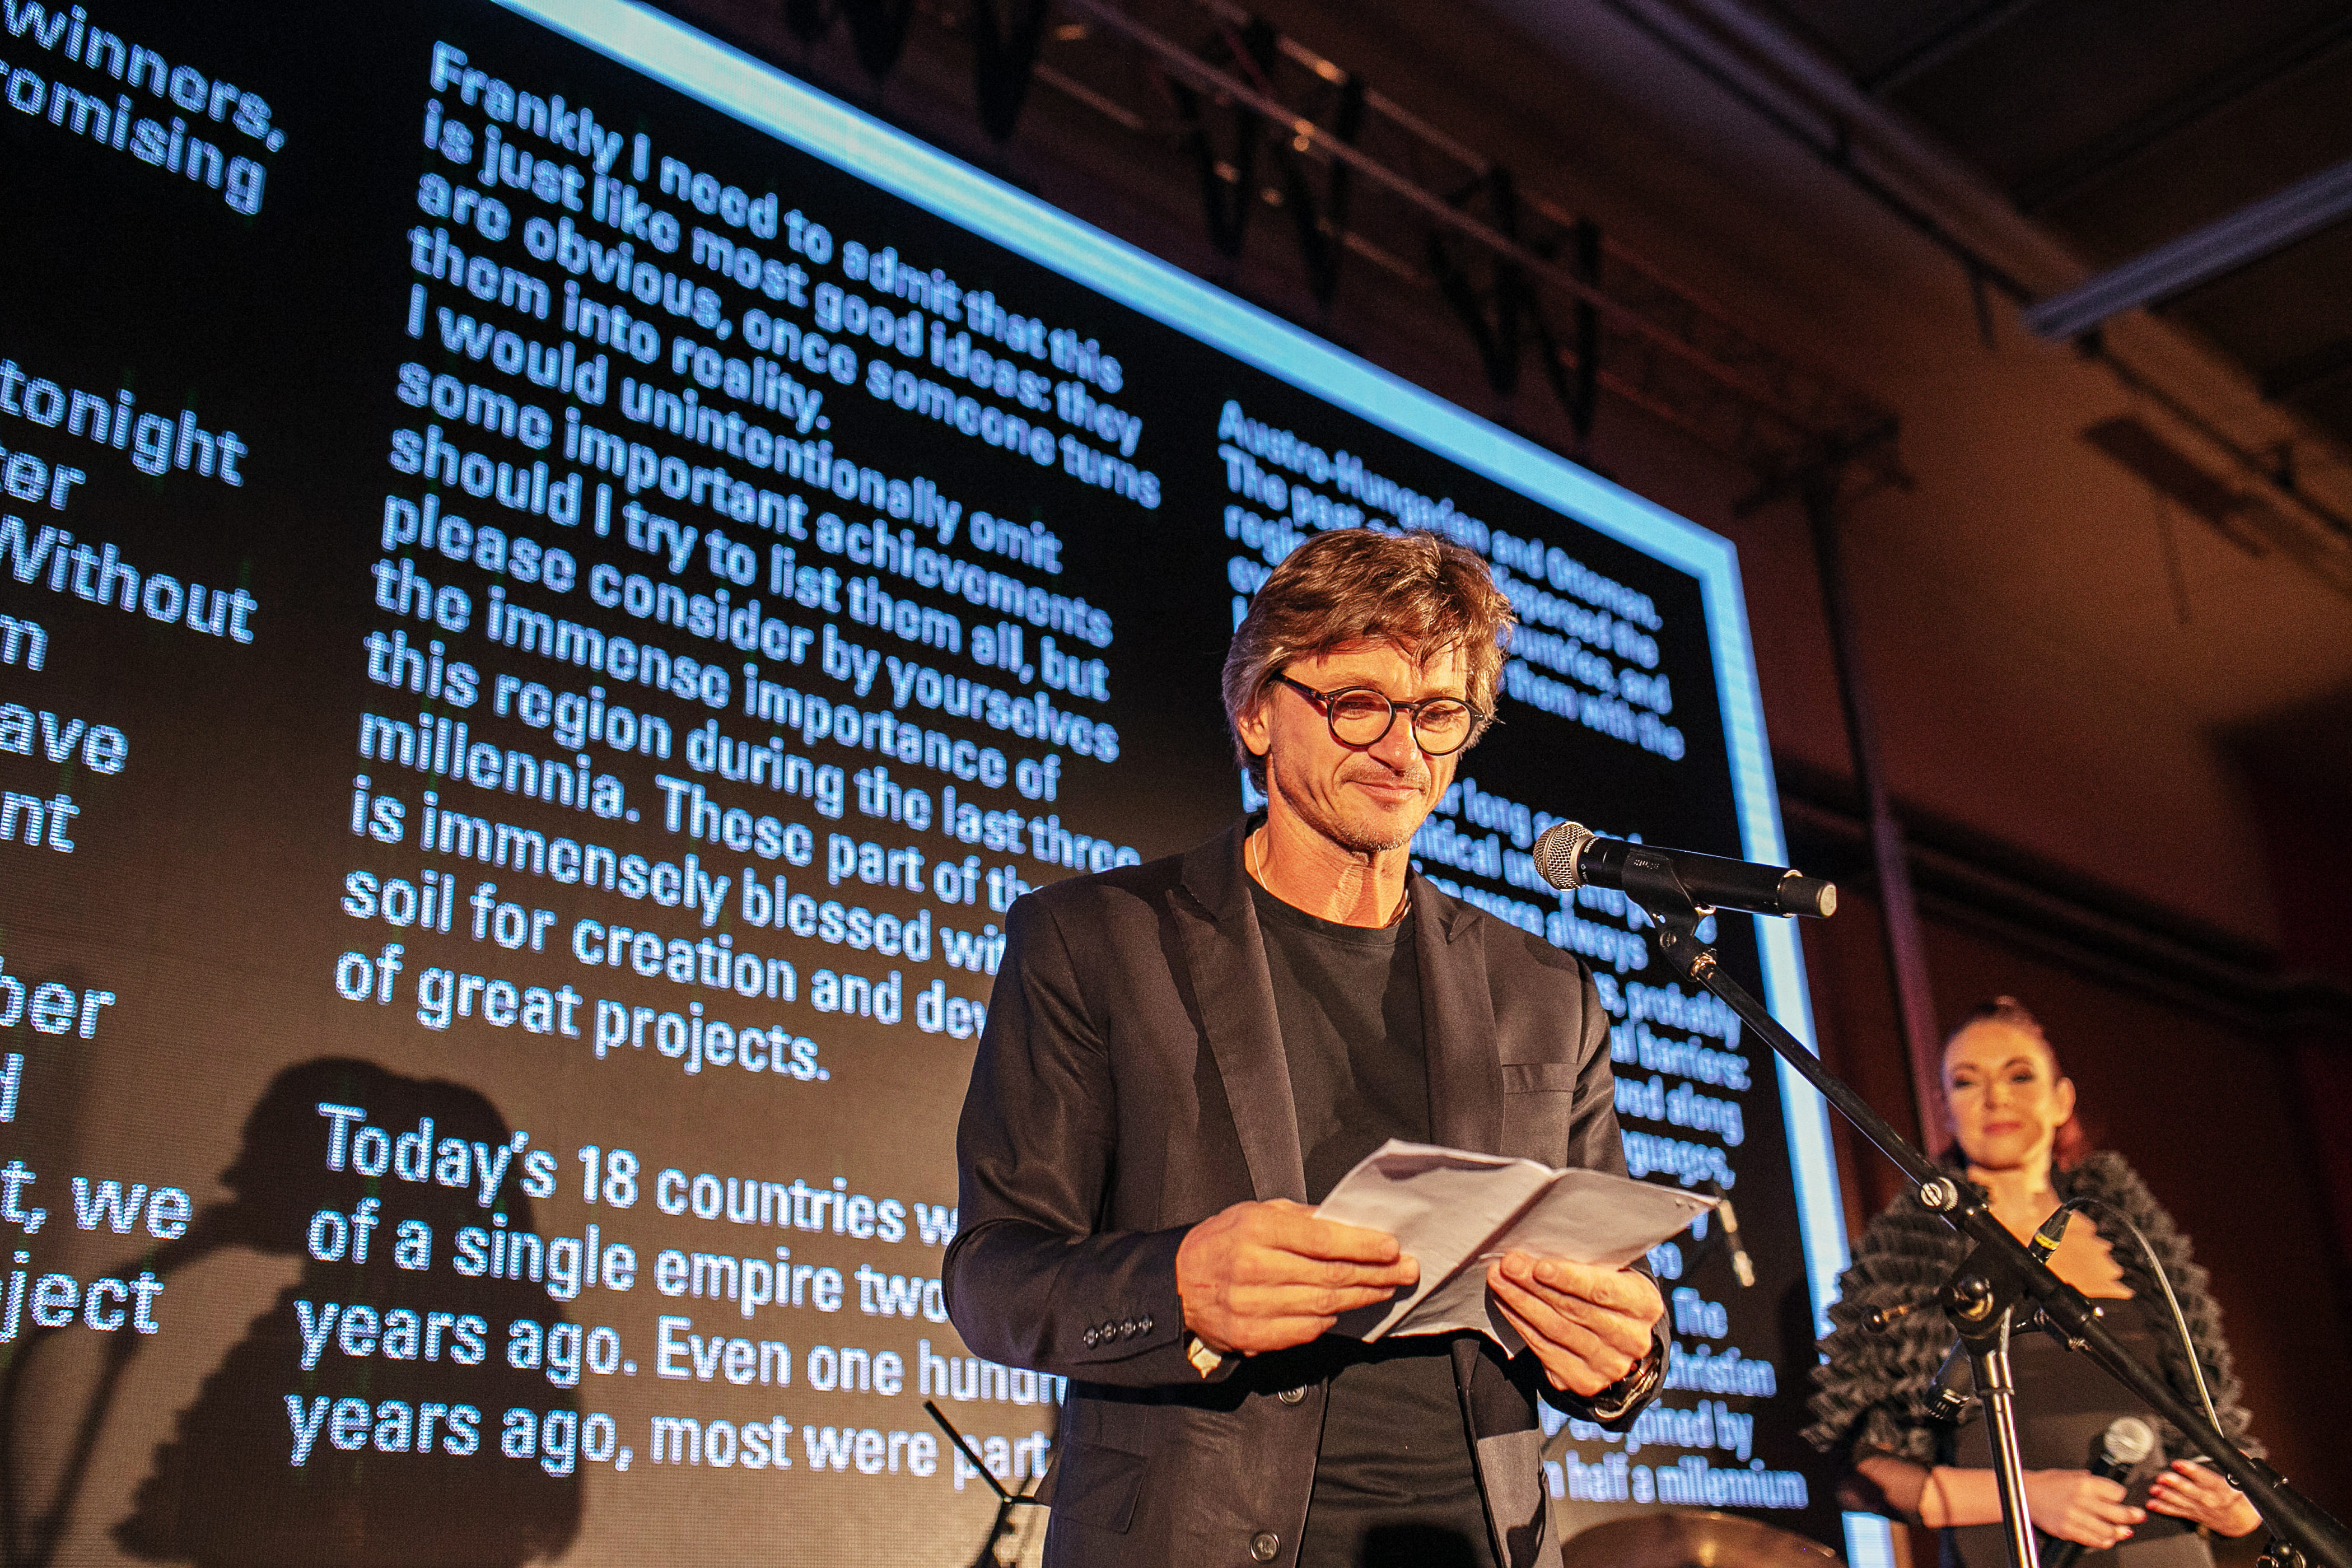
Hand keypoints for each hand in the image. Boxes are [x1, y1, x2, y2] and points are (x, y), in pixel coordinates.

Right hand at [1175, 1199, 1418, 1355]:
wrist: (1178, 1284)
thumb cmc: (1222, 1242)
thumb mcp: (1256, 1213)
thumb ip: (1301, 1219)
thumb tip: (1347, 1224)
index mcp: (1257, 1230)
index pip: (1323, 1239)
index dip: (1363, 1245)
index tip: (1392, 1248)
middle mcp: (1253, 1268)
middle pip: (1330, 1275)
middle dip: (1375, 1274)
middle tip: (1403, 1271)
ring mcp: (1251, 1306)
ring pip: (1322, 1306)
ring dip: (1360, 1298)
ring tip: (1383, 1289)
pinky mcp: (1250, 1335)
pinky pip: (1303, 1332)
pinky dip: (1329, 1322)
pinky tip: (1343, 1310)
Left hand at [1485, 1254, 1661, 1397]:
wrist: (1618, 1337)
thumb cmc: (1608, 1290)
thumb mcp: (1612, 1271)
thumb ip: (1587, 1262)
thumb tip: (1537, 1249)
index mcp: (1644, 1305)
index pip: (1603, 1291)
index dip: (1569, 1278)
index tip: (1539, 1265)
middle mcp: (1632, 1340)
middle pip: (1574, 1310)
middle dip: (1534, 1285)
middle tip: (1507, 1265)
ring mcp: (1608, 1365)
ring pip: (1555, 1330)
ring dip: (1521, 1303)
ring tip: (1499, 1280)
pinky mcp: (1583, 1381)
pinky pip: (1544, 1350)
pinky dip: (1520, 1324)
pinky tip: (1506, 1304)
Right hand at [2024, 1468, 2142, 1547]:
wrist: (2021, 1494)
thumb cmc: (2043, 1483)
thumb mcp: (2066, 1474)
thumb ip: (2084, 1478)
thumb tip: (2099, 1481)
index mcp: (2082, 1483)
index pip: (2115, 1491)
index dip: (2120, 1495)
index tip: (2121, 1498)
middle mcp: (2080, 1499)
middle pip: (2116, 1512)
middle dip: (2132, 1515)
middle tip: (2139, 1516)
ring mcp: (2074, 1516)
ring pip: (2107, 1529)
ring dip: (2119, 1532)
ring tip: (2125, 1531)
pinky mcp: (2066, 1529)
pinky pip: (2091, 1539)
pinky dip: (2103, 1541)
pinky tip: (2108, 1539)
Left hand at [2149, 1460, 2260, 1536]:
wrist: (2243, 1522)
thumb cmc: (2242, 1499)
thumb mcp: (2244, 1481)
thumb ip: (2236, 1465)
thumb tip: (2233, 1451)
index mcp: (2222, 1488)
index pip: (2206, 1478)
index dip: (2191, 1471)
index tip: (2178, 1464)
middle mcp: (2210, 1499)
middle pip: (2191, 1491)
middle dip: (2175, 1484)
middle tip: (2162, 1478)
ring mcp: (2201, 1508)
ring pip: (2182, 1502)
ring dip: (2166, 1496)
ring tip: (2155, 1490)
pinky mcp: (2195, 1515)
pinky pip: (2178, 1512)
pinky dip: (2164, 1509)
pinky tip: (2153, 1504)